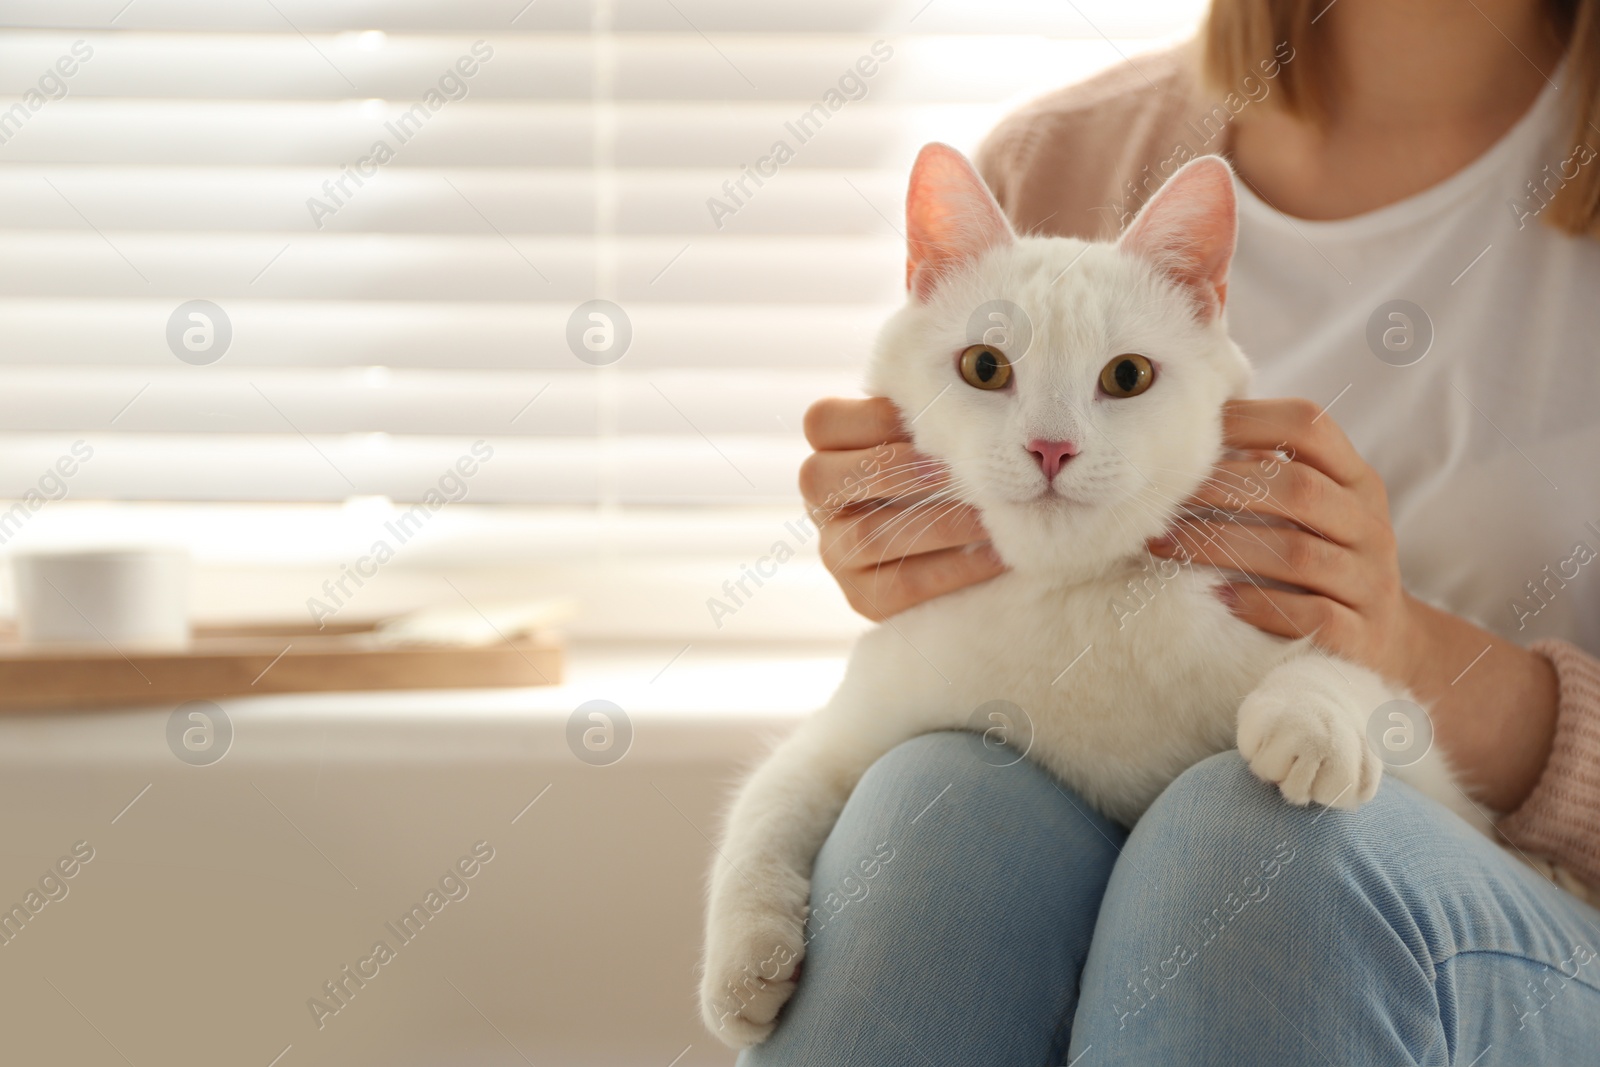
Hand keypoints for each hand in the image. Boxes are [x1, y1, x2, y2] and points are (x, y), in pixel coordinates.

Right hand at [800, 397, 1003, 619]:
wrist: (957, 552)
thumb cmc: (940, 476)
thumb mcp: (926, 440)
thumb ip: (931, 415)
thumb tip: (977, 379)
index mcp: (827, 451)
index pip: (822, 423)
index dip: (874, 417)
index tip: (935, 419)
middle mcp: (820, 503)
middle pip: (822, 478)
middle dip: (895, 470)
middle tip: (957, 469)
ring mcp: (835, 552)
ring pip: (868, 534)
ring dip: (938, 522)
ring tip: (991, 514)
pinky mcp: (864, 598)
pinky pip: (903, 584)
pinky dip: (955, 568)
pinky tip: (996, 554)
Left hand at [1146, 397, 1418, 682]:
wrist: (1386, 640)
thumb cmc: (1323, 560)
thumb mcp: (1310, 511)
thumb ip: (1265, 475)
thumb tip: (1184, 443)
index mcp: (1355, 480)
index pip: (1310, 427)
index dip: (1247, 420)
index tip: (1187, 432)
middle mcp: (1369, 524)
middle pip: (1300, 489)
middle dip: (1222, 488)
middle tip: (1164, 498)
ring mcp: (1370, 581)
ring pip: (1298, 555)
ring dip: (1222, 547)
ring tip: (1166, 546)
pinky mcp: (1362, 636)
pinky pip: (1314, 616)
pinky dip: (1263, 605)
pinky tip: (1220, 598)